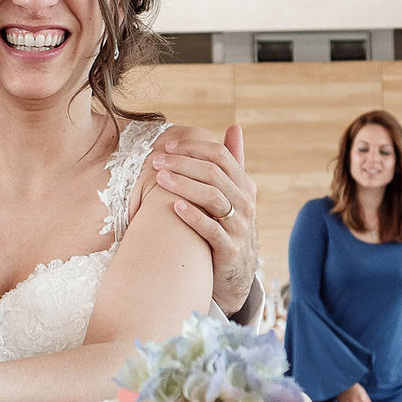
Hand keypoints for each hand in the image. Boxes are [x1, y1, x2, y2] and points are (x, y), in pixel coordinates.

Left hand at [151, 124, 261, 316]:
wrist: (235, 274)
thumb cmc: (227, 226)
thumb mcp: (234, 194)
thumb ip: (234, 161)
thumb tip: (235, 127)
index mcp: (245, 186)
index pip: (220, 156)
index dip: (193, 148)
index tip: (167, 146)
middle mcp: (246, 203)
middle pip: (213, 174)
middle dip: (182, 164)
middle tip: (155, 161)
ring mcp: (240, 227)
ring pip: (212, 197)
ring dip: (183, 185)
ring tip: (159, 178)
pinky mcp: (230, 249)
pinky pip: (211, 229)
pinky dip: (193, 216)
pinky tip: (174, 206)